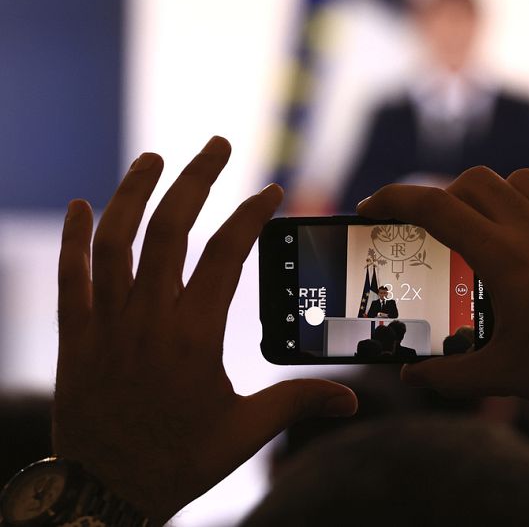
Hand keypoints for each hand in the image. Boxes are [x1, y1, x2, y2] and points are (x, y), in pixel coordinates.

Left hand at [55, 137, 356, 522]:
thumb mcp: (245, 433)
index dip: (250, 215)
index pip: (226, 254)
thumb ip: (297, 403)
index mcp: (195, 335)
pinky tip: (81, 206)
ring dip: (133, 193)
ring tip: (152, 158)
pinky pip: (70, 276)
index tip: (270, 192)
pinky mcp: (76, 335)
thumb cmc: (178, 461)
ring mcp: (107, 323)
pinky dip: (73, 238)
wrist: (104, 492)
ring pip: (116, 241)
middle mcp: (149, 319)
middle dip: (196, 180)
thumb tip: (351, 403)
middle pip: (171, 229)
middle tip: (216, 145)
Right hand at [357, 166, 528, 414]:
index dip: (395, 199)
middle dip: (440, 194)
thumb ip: (448, 374)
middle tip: (427, 226)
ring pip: (519, 180)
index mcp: (507, 258)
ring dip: (489, 193)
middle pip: (474, 182)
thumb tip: (410, 375)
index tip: (372, 205)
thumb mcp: (504, 375)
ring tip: (478, 225)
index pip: (436, 208)